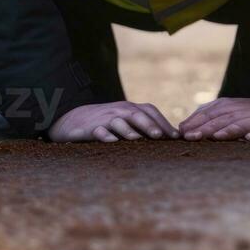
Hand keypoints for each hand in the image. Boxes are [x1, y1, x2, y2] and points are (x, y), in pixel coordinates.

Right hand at [48, 101, 177, 142]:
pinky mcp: (91, 128)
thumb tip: (171, 137)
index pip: (150, 111)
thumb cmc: (106, 122)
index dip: (163, 122)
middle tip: (160, 136)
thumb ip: (144, 126)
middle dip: (149, 124)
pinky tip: (112, 141)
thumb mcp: (125, 121)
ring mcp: (105, 118)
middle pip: (137, 114)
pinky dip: (105, 135)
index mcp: (130, 108)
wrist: (74, 119)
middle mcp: (120, 110)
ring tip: (137, 139)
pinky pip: (98, 130)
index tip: (175, 137)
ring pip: (118, 121)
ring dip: (128, 130)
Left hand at [179, 97, 249, 141]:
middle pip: (221, 118)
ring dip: (228, 130)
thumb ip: (207, 117)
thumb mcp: (227, 113)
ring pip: (240, 123)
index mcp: (228, 106)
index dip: (195, 121)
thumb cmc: (248, 116)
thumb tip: (181, 127)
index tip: (181, 132)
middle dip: (205, 127)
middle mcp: (241, 110)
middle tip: (191, 137)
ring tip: (216, 137)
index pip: (209, 112)